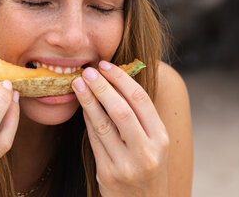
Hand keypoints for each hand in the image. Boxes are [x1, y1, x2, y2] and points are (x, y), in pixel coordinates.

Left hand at [72, 61, 168, 196]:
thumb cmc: (147, 168)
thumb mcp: (154, 144)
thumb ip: (140, 118)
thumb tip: (117, 81)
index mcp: (161, 138)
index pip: (140, 100)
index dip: (121, 79)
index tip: (105, 65)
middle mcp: (147, 152)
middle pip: (121, 110)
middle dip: (102, 86)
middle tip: (88, 71)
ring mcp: (126, 164)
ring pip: (103, 124)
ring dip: (88, 100)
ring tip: (77, 83)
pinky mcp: (108, 173)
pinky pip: (94, 140)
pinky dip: (87, 120)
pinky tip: (81, 106)